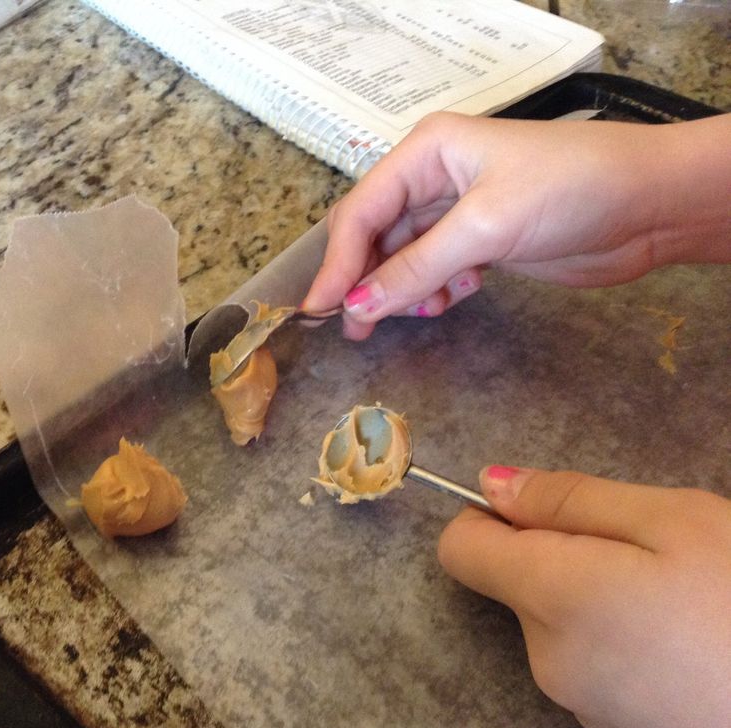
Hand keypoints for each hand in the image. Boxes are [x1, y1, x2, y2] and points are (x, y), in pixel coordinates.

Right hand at [303, 112, 730, 339]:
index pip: (362, 211)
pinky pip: (435, 271)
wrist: (651, 204)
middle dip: (366, 280)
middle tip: (355, 330)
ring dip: (403, 291)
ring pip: (404, 259)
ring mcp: (458, 211)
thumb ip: (416, 268)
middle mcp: (434, 178)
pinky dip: (435, 291)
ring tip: (418, 313)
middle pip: (377, 235)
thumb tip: (357, 307)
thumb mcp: (484, 227)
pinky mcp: (481, 242)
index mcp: (427, 152)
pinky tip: (452, 299)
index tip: (321, 310)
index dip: (338, 262)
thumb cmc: (569, 190)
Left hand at [438, 466, 730, 727]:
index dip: (488, 517)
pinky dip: (617, 637)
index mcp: (549, 596)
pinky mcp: (610, 726)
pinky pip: (589, 658)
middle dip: (563, 553)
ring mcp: (577, 701)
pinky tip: (680, 638)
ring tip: (675, 597)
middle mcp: (544, 656)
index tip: (542, 508)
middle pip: (515, 582)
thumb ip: (568, 499)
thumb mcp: (670, 520)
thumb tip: (490, 485)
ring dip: (594, 594)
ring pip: (555, 619)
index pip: (460, 549)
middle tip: (648, 551)